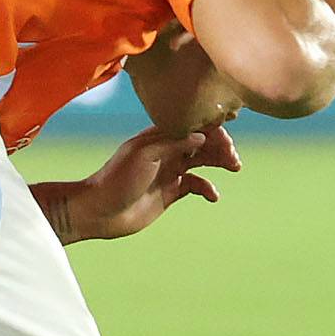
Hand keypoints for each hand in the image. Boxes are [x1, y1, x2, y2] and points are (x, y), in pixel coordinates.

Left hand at [33, 125, 235, 243]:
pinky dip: (208, 188)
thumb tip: (203, 136)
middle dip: (221, 145)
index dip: (212, 127)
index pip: (192, 124)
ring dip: (220, 161)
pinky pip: (196, 185)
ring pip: (203, 161)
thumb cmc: (117, 179)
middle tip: (233, 158)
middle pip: (202, 141)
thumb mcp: (144, 155)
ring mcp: (169, 171)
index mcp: (158, 136)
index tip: (227, 135)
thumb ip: (173, 143)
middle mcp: (166, 151)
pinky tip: (212, 195)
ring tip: (234, 167)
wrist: (100, 211)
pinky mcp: (171, 192)